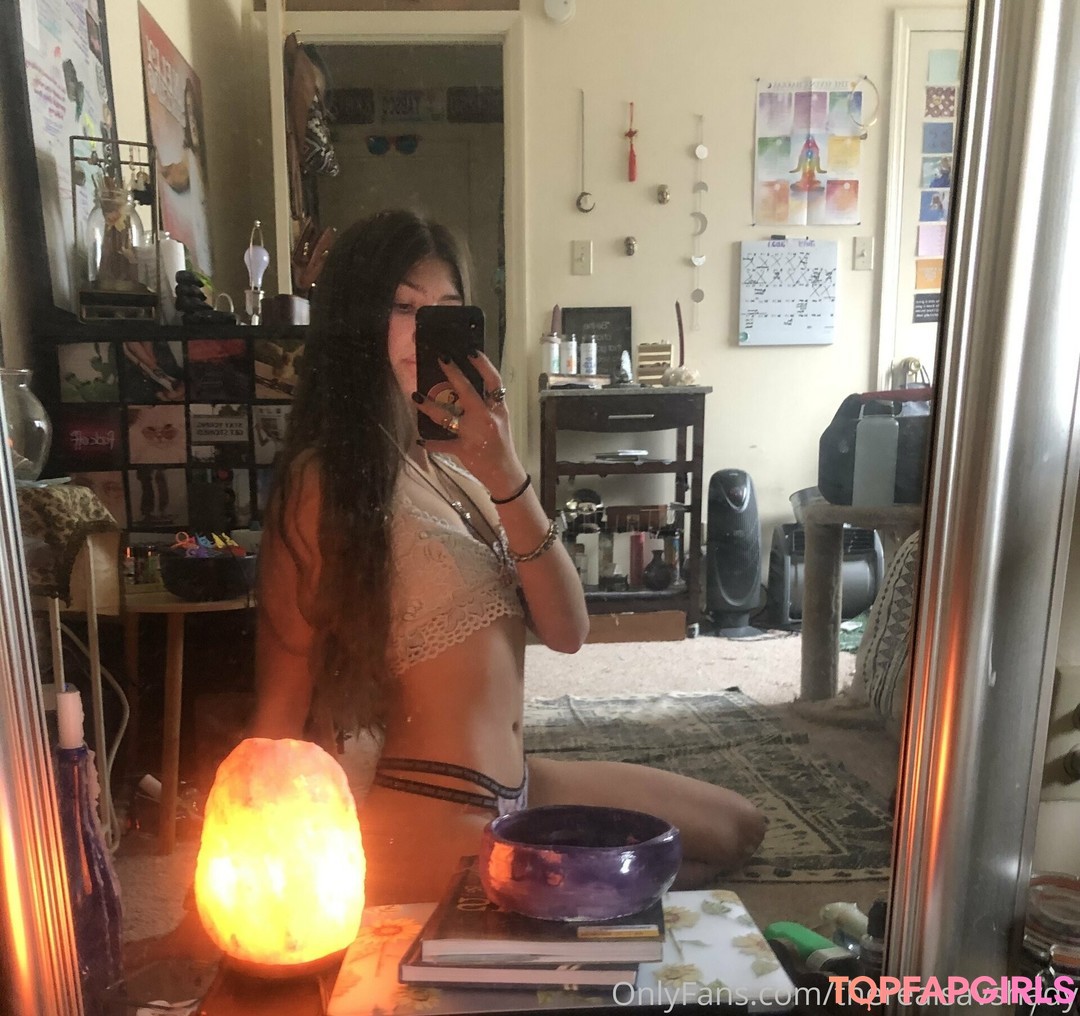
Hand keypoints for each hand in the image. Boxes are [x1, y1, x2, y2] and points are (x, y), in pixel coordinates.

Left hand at [413, 352, 524, 494]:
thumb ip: (488, 405)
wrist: (504, 474)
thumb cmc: (501, 445)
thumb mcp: (501, 421)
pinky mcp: (463, 450)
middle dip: (453, 374)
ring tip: (415, 396)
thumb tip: (467, 387)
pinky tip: (420, 439)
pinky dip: (431, 443)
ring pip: (447, 417)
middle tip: (441, 358)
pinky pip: (443, 445)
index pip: (494, 383)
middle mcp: (487, 419)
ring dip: (429, 406)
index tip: (471, 351)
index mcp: (498, 410)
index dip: (483, 365)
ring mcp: (474, 434)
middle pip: (468, 392)